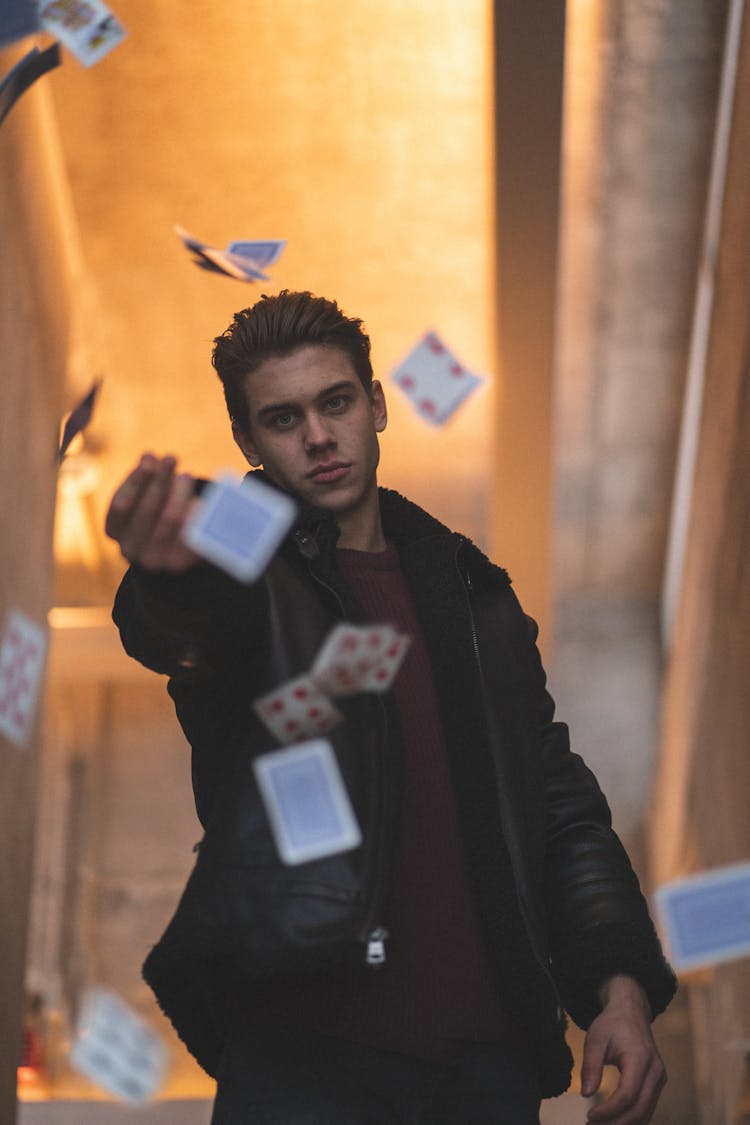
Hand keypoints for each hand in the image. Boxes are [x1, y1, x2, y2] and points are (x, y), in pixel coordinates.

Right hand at [105, 453, 200, 571]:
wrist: (171, 548)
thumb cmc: (155, 510)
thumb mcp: (146, 493)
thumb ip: (146, 475)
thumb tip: (149, 456)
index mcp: (114, 530)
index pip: (121, 504)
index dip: (136, 480)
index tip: (150, 457)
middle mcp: (129, 548)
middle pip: (147, 510)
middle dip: (160, 481)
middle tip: (172, 458)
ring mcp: (152, 559)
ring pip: (169, 521)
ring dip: (179, 494)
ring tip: (186, 475)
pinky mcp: (177, 564)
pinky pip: (188, 536)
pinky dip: (194, 517)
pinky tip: (198, 502)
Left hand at [581, 975, 665, 1123]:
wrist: (631, 1012)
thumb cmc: (612, 1024)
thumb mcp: (595, 1039)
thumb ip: (590, 1066)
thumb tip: (585, 1094)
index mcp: (640, 1058)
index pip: (627, 1095)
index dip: (609, 1110)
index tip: (589, 1115)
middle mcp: (655, 1072)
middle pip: (639, 1109)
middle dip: (616, 1123)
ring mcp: (659, 1079)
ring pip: (645, 1112)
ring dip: (623, 1123)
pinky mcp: (657, 1084)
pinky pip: (646, 1107)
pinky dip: (631, 1118)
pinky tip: (612, 1121)